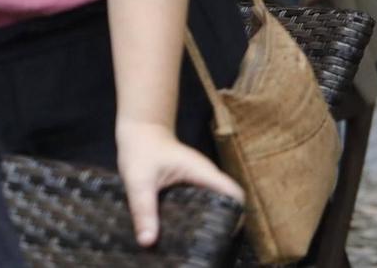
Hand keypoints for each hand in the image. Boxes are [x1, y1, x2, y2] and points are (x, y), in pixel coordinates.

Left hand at [115, 119, 241, 246]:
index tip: (225, 237)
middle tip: (209, 247)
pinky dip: (194, 217)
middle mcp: (206, 178)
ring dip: (206, 222)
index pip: (234, 196)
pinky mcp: (189, 185)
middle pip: (226, 205)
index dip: (237, 217)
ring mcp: (199, 181)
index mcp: (204, 173)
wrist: (139, 129)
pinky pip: (199, 203)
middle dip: (220, 225)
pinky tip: (183, 232)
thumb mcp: (138, 180)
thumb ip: (143, 209)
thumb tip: (147, 242)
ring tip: (198, 244)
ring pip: (212, 205)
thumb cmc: (140, 148)